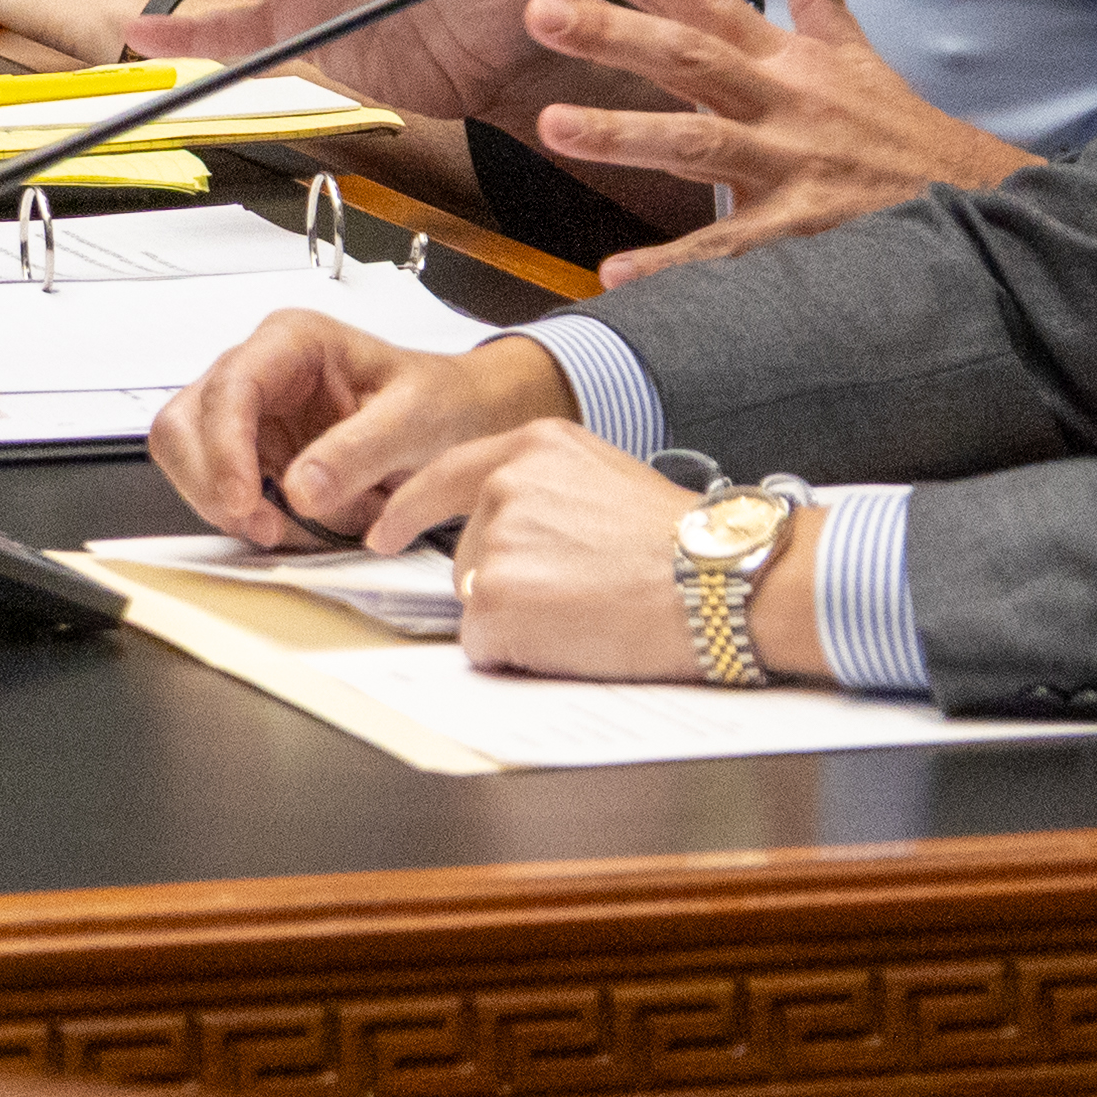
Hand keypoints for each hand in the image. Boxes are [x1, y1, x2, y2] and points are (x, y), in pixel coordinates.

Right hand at [147, 315, 569, 548]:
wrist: (459, 420)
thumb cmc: (440, 401)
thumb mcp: (414, 418)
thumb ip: (360, 450)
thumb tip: (300, 489)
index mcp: (292, 341)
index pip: (230, 387)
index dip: (224, 448)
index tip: (244, 502)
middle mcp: (259, 369)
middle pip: (186, 422)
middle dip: (211, 481)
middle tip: (260, 526)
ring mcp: (250, 412)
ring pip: (187, 456)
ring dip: (220, 501)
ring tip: (278, 530)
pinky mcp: (252, 452)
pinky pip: (216, 485)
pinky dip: (237, 513)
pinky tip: (283, 526)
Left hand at [367, 419, 721, 679]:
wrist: (713, 582)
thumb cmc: (679, 543)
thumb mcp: (605, 477)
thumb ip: (545, 490)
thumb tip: (508, 533)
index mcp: (534, 445)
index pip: (446, 473)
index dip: (409, 510)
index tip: (383, 533)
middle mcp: (505, 485)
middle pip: (466, 551)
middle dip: (505, 580)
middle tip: (578, 587)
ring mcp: (495, 543)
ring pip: (477, 600)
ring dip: (517, 616)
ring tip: (587, 605)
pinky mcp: (494, 602)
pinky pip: (484, 643)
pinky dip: (519, 651)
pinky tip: (573, 634)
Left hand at [520, 0, 1030, 281]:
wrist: (975, 205)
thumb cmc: (904, 137)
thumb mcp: (862, 59)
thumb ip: (824, 0)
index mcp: (787, 62)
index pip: (706, 2)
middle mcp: (782, 104)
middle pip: (688, 59)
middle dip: (613, 34)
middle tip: (544, 13)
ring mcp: (789, 167)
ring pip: (697, 143)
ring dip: (626, 133)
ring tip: (556, 125)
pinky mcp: (799, 232)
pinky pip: (727, 249)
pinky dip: (673, 264)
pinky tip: (618, 272)